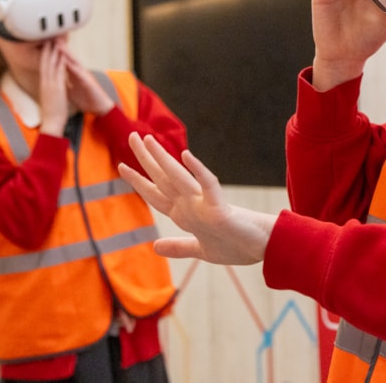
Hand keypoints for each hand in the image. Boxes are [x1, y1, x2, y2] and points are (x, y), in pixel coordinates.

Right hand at [37, 41, 68, 136]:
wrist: (51, 123)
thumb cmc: (52, 113)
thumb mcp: (49, 98)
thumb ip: (49, 90)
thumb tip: (49, 85)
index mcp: (44, 84)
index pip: (43, 66)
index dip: (44, 54)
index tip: (46, 44)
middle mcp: (45, 82)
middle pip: (44, 62)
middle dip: (47, 48)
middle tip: (48, 36)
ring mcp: (50, 84)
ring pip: (50, 64)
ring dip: (52, 51)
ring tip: (54, 39)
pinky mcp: (56, 88)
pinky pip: (57, 72)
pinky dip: (59, 62)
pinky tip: (61, 54)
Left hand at [57, 43, 113, 115]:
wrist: (99, 107)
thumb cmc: (86, 98)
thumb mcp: (70, 90)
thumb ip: (63, 83)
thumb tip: (54, 80)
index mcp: (73, 75)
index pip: (63, 61)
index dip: (55, 53)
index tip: (47, 44)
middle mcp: (79, 73)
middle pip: (69, 58)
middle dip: (61, 48)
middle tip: (53, 37)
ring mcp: (85, 76)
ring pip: (74, 63)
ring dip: (67, 54)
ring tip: (59, 45)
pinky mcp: (89, 82)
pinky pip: (80, 74)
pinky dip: (74, 68)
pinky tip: (68, 63)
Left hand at [119, 133, 275, 264]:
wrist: (263, 248)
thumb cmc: (236, 245)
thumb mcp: (200, 250)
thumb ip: (178, 246)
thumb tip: (155, 247)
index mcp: (185, 214)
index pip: (156, 194)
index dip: (138, 181)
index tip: (122, 165)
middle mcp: (191, 205)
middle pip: (163, 179)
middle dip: (146, 159)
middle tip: (132, 135)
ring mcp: (205, 204)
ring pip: (179, 178)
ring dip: (162, 159)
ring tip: (148, 140)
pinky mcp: (220, 208)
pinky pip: (208, 186)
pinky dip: (197, 171)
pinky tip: (186, 155)